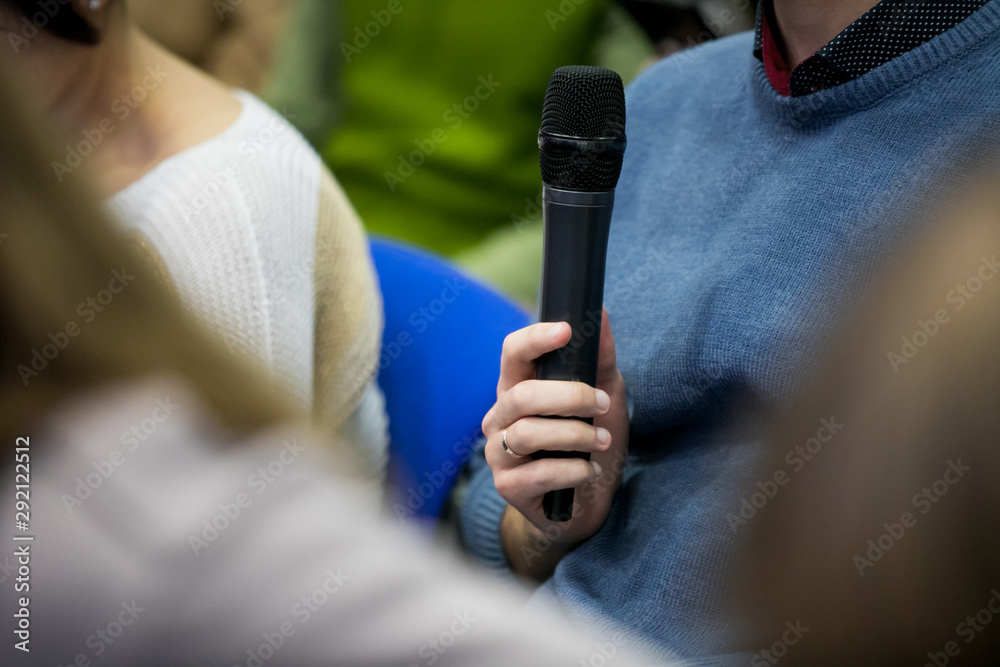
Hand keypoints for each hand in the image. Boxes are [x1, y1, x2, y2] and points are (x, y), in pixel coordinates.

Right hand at [482, 309, 628, 578]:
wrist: (586, 500)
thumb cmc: (588, 441)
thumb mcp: (603, 395)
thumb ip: (600, 357)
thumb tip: (601, 313)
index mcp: (517, 387)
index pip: (512, 352)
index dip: (535, 338)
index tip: (567, 331)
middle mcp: (500, 417)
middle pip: (522, 395)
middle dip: (569, 397)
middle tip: (601, 404)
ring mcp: (499, 453)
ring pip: (528, 433)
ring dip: (574, 434)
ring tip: (602, 439)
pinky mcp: (508, 487)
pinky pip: (537, 473)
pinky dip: (572, 469)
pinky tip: (590, 470)